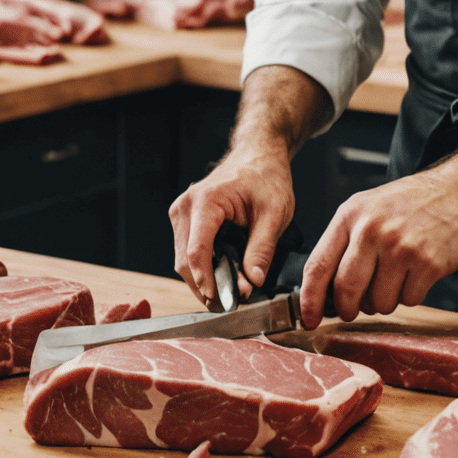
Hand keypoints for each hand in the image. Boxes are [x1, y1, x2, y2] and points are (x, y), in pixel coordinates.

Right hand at [170, 141, 294, 308]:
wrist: (258, 155)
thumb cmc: (266, 176)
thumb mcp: (275, 212)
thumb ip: (262, 248)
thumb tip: (254, 281)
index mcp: (206, 201)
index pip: (197, 251)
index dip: (207, 281)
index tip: (222, 301)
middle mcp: (186, 206)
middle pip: (184, 260)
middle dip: (206, 286)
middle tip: (233, 302)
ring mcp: (182, 213)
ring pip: (183, 260)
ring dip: (203, 279)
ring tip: (231, 291)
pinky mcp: (185, 220)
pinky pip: (188, 251)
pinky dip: (203, 267)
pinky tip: (222, 276)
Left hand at [299, 164, 457, 327]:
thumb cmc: (417, 201)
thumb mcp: (371, 208)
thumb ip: (347, 242)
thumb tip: (325, 289)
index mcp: (351, 214)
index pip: (318, 265)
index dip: (309, 300)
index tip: (308, 318)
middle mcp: (372, 229)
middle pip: (345, 290)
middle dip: (349, 308)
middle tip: (355, 308)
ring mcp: (400, 247)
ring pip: (377, 302)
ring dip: (385, 300)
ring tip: (398, 275)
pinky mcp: (427, 263)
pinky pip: (408, 301)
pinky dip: (412, 294)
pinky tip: (419, 272)